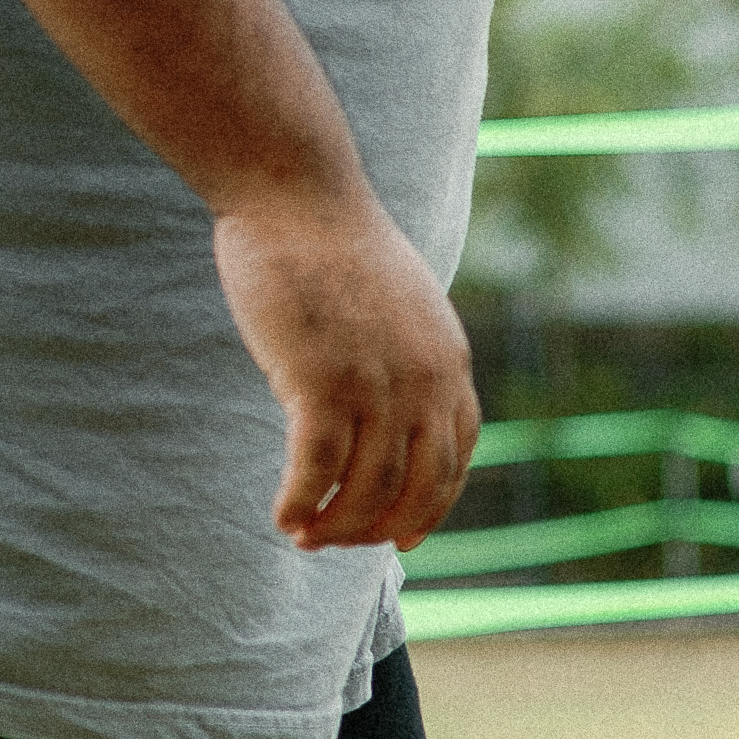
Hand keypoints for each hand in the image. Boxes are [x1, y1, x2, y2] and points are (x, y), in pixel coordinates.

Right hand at [211, 192, 480, 551]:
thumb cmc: (336, 249)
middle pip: (418, 489)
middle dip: (379, 529)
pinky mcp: (321, 382)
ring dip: (335, 526)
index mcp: (450, 366)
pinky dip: (301, 503)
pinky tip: (282, 517)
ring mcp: (376, 385)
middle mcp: (425, 383)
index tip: (402, 536)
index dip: (431, 508)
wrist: (298, 195)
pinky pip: (317, 469)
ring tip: (303, 534)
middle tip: (338, 543)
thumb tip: (391, 410)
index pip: (455, 461)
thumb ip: (410, 359)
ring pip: (367, 489)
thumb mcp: (401, 308)